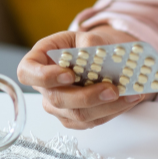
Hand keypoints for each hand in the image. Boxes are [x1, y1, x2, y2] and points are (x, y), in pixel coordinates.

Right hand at [16, 27, 145, 128]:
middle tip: (112, 89)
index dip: (44, 77)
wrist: (93, 59)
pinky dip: (113, 111)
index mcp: (36, 63)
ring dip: (107, 107)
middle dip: (87, 97)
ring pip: (78, 115)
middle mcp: (43, 89)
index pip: (27, 74)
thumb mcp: (82, 37)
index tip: (69, 74)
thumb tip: (96, 53)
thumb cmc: (81, 46)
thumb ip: (88, 43)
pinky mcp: (74, 119)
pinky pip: (92, 121)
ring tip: (130, 95)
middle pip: (58, 99)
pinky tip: (128, 100)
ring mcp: (57, 107)